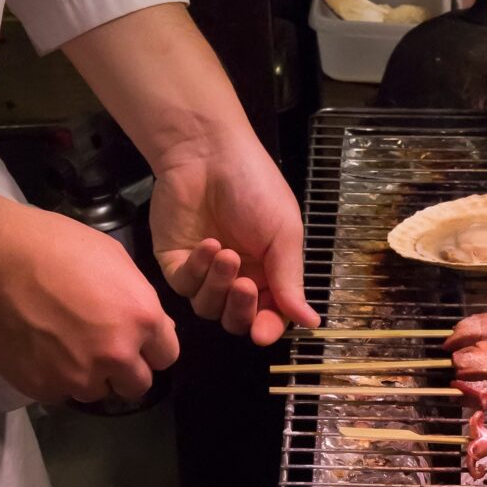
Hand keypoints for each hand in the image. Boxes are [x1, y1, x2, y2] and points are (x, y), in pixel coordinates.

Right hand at [0, 204, 180, 406]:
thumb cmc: (54, 246)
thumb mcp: (114, 260)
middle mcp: (116, 356)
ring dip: (87, 376)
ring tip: (62, 345)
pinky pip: (59, 393)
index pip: (166, 357)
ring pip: (96, 392)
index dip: (149, 348)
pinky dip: (53, 378)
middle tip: (98, 348)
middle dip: (123, 370)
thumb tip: (152, 327)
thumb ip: (139, 300)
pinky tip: (38, 350)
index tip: (133, 341)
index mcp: (142, 320)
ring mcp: (79, 377)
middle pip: (137, 385)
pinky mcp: (44, 388)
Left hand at [150, 128, 316, 346]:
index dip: (266, 327)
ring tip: (226, 253)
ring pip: (207, 307)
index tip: (263, 333)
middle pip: (235, 319)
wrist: (208, 153)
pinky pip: (185, 286)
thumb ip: (291, 281)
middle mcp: (236, 277)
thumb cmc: (254, 187)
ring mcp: (203, 271)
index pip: (268, 315)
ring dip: (218, 284)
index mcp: (268, 272)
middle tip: (245, 285)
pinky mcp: (175, 262)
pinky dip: (197, 269)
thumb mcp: (283, 234)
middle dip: (241, 308)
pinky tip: (208, 244)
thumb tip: (311, 323)